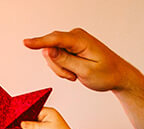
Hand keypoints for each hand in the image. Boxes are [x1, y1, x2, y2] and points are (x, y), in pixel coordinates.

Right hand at [20, 106, 86, 128]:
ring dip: (28, 128)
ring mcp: (45, 124)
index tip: (16, 118)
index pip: (33, 110)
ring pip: (32, 124)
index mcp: (48, 111)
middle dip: (25, 121)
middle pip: (31, 117)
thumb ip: (33, 126)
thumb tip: (22, 124)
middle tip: (16, 125)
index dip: (24, 114)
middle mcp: (46, 116)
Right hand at [24, 27, 143, 128]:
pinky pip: (59, 57)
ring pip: (54, 55)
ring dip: (61, 69)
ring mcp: (73, 40)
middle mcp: (75, 36)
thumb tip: (47, 50)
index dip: (39, 42)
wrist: (117, 74)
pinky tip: (75, 72)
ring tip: (76, 75)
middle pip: (52, 49)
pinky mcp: (72, 46)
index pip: (55, 39)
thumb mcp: (85, 72)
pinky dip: (64, 68)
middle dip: (58, 67)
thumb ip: (65, 60)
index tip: (25, 43)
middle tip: (73, 78)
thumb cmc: (106, 74)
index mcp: (80, 40)